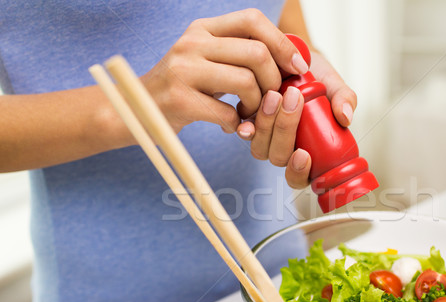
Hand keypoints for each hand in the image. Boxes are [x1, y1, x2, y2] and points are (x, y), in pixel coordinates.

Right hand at [139, 8, 308, 135]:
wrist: (136, 110)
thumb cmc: (182, 88)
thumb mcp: (206, 59)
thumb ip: (238, 54)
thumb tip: (290, 59)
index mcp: (203, 28)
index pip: (253, 19)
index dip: (282, 43)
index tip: (297, 68)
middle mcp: (192, 42)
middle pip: (256, 53)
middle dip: (274, 81)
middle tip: (270, 99)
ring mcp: (184, 70)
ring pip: (246, 82)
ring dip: (257, 106)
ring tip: (248, 115)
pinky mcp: (180, 100)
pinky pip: (228, 112)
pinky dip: (237, 124)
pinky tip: (231, 126)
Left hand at [236, 50, 356, 188]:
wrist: (292, 55)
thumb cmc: (316, 77)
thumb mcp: (333, 84)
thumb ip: (344, 99)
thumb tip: (346, 117)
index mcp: (308, 152)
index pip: (299, 178)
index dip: (298, 172)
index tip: (303, 154)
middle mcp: (284, 149)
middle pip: (278, 157)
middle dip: (284, 131)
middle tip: (293, 98)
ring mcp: (264, 138)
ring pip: (259, 146)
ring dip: (266, 123)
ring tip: (275, 94)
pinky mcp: (246, 123)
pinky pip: (243, 130)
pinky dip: (246, 121)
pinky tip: (251, 104)